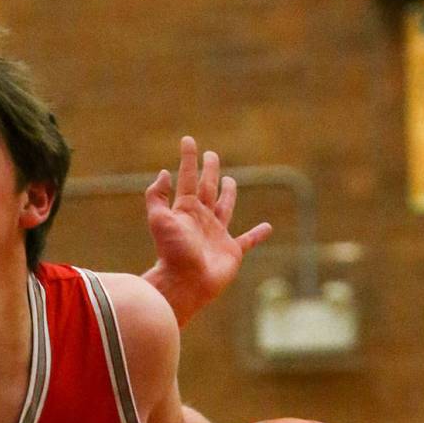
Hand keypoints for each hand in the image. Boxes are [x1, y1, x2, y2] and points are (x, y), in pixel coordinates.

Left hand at [142, 136, 271, 325]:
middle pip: (207, 188)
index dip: (188, 159)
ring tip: (231, 181)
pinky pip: (247, 240)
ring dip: (228, 194)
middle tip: (211, 155)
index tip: (188, 140)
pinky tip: (266, 228)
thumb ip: (157, 197)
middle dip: (209, 171)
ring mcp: (217, 234)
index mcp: (185, 210)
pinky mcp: (231, 251)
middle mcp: (201, 219)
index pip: (188, 178)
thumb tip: (163, 173)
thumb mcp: (158, 220)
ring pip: (225, 208)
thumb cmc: (172, 252)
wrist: (184, 282)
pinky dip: (257, 235)